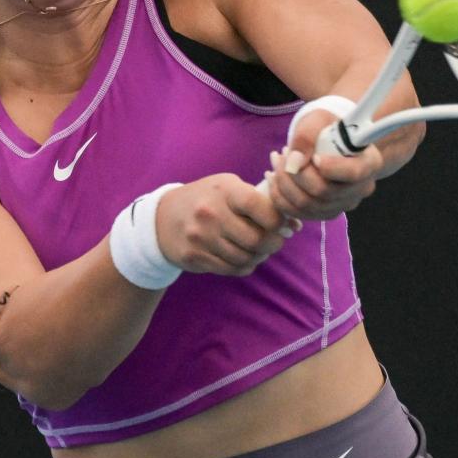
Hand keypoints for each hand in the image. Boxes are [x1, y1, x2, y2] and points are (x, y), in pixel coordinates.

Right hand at [156, 173, 293, 276]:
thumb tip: (295, 224)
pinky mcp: (195, 256)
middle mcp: (210, 213)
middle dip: (273, 243)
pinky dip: (244, 266)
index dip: (277, 219)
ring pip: (245, 257)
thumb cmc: (206, 199)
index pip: (259, 206)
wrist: (163, 218)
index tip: (281, 224)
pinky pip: (232, 269)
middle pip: (256, 239)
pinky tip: (244, 256)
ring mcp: (201, 237)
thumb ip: (259, 201)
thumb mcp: (227, 188)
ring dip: (259, 256)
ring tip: (259, 249)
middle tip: (275, 241)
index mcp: (223, 190)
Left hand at [264, 108, 382, 219]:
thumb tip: (294, 163)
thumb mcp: (318, 120)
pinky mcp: (325, 213)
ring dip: (284, 183)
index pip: (353, 173)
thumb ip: (307, 136)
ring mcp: (343, 204)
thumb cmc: (326, 125)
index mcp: (369, 163)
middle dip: (296, 173)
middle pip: (324, 192)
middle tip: (284, 152)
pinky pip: (298, 213)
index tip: (314, 156)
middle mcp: (361, 189)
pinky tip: (273, 177)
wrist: (327, 139)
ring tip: (277, 161)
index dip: (330, 167)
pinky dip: (280, 196)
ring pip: (308, 205)